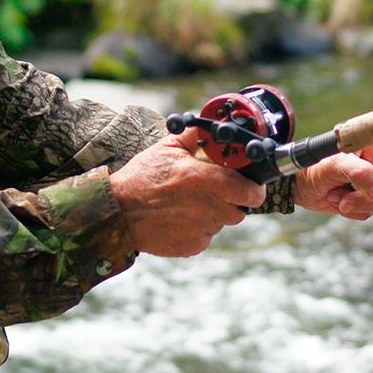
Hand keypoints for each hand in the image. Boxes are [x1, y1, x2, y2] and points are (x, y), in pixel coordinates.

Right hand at [110, 129, 265, 256]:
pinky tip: (180, 217)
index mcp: (205, 180)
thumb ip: (194, 137)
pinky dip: (199, 228)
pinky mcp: (193, 246)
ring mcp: (201, 230)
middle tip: (215, 191)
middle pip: (240, 209)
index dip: (255, 189)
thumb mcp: (167, 148)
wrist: (117, 213)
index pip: (251, 192)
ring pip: (222, 222)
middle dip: (233, 200)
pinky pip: (206, 236)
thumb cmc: (141, 178)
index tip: (251, 184)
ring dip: (215, 213)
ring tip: (191, 203)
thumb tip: (211, 125)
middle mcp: (208, 208)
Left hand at [295, 138, 372, 219]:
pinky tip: (336, 201)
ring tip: (333, 196)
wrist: (298, 185)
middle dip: (366, 197)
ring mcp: (369, 182)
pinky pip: (369, 211)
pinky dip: (352, 211)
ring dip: (355, 204)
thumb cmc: (312, 166)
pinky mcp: (363, 198)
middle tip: (345, 200)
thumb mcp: (333, 165)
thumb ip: (357, 173)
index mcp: (370, 145)